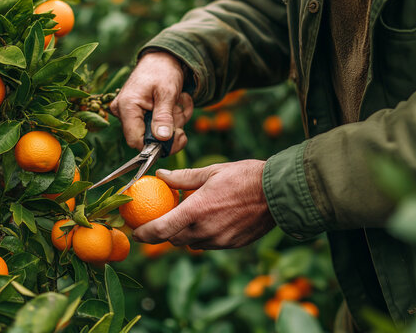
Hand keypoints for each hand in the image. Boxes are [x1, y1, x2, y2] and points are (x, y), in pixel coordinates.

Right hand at [110, 51, 193, 153]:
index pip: (136, 141)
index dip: (157, 145)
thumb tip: (162, 139)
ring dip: (174, 120)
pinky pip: (156, 125)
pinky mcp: (136, 114)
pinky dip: (171, 117)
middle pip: (148, 138)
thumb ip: (164, 116)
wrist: (161, 58)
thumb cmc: (163, 70)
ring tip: (179, 101)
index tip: (178, 136)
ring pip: (155, 132)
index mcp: (127, 106)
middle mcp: (123, 112)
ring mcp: (129, 114)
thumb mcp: (167, 92)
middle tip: (181, 110)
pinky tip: (175, 103)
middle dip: (170, 128)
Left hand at [133, 160, 274, 249]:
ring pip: (191, 244)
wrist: (280, 193)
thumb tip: (160, 175)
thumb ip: (182, 177)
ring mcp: (220, 240)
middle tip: (162, 219)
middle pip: (173, 240)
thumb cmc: (245, 177)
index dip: (144, 234)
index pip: (161, 230)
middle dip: (164, 232)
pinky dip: (202, 236)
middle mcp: (205, 230)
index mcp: (196, 211)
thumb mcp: (211, 171)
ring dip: (184, 234)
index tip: (135, 233)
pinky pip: (209, 244)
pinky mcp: (232, 244)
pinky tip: (209, 220)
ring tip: (189, 217)